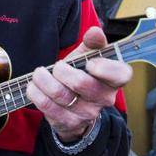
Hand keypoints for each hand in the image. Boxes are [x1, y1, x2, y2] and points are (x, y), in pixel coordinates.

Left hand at [27, 26, 131, 143]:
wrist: (75, 108)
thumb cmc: (83, 74)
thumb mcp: (89, 56)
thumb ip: (93, 42)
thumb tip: (94, 32)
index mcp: (114, 80)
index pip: (121, 74)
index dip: (105, 68)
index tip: (89, 63)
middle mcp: (105, 99)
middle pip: (81, 82)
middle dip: (61, 70)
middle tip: (56, 66)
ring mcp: (87, 113)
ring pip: (60, 94)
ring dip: (43, 80)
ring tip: (39, 74)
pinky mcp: (69, 123)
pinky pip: (47, 106)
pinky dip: (36, 93)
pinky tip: (34, 86)